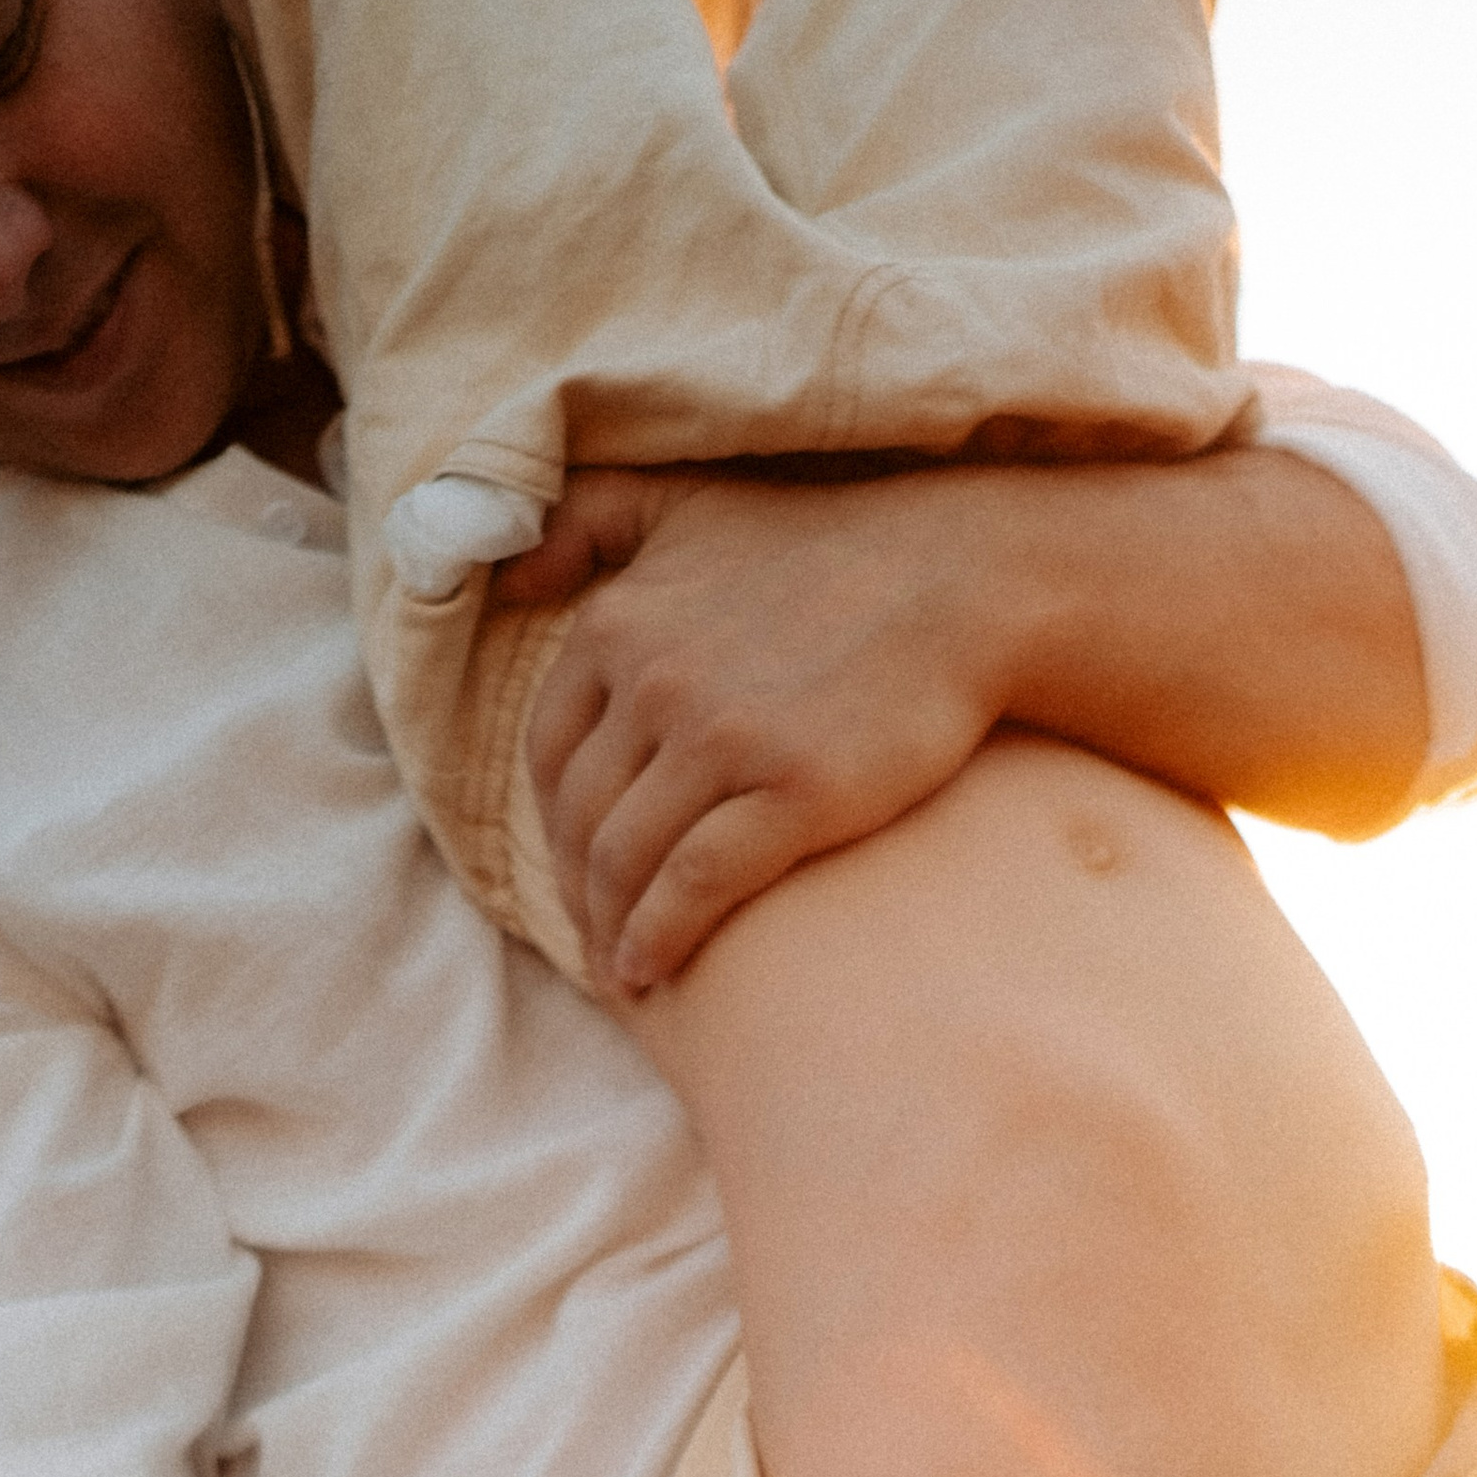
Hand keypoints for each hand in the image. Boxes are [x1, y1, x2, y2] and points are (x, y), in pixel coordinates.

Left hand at [499, 463, 1009, 991]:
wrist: (961, 581)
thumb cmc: (829, 547)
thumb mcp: (689, 505)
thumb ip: (591, 525)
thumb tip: (515, 582)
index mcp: (620, 624)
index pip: (548, 754)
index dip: (552, 826)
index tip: (576, 869)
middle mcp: (655, 680)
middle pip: (581, 820)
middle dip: (579, 893)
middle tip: (597, 940)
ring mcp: (723, 739)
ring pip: (626, 861)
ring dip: (611, 930)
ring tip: (624, 970)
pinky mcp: (793, 792)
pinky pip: (694, 885)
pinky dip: (659, 938)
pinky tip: (655, 971)